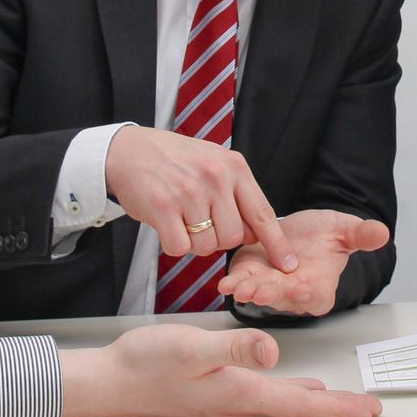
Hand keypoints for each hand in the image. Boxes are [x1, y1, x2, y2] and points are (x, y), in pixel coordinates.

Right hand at [58, 324, 382, 416]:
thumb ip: (234, 349)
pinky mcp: (215, 397)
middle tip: (368, 412)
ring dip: (315, 407)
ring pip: (283, 407)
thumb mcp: (193, 347)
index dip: (338, 408)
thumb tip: (272, 352)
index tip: (368, 411)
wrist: (112, 382)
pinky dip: (288, 398)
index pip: (301, 404)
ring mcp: (226, 404)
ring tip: (341, 405)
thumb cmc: (147, 364)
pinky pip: (264, 401)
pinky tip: (293, 390)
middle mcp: (238, 405)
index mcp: (241, 393)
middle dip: (336, 412)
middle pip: (299, 411)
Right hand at [105, 126, 296, 269]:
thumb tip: (256, 232)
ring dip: (194, 242)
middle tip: (201, 223)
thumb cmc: (174, 161)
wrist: (129, 150)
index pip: (262, 213)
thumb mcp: (214, 163)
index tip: (287, 265)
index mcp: (233, 167)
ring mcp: (189, 192)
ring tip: (182, 219)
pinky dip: (173, 244)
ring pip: (206, 246)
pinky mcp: (163, 207)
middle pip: (233, 237)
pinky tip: (167, 225)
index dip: (276, 244)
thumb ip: (237, 193)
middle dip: (219, 239)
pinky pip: (179, 248)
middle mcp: (215, 178)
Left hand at [218, 209, 389, 316]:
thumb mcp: (344, 229)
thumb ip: (361, 234)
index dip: (309, 295)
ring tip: (239, 287)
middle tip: (262, 291)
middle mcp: (293, 293)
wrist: (297, 229)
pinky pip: (241, 283)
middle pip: (284, 299)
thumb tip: (383, 232)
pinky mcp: (250, 276)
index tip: (302, 289)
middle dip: (272, 295)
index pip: (316, 297)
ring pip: (259, 293)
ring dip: (249, 291)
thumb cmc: (322, 235)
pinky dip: (233, 283)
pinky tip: (226, 283)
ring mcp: (269, 287)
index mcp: (319, 287)